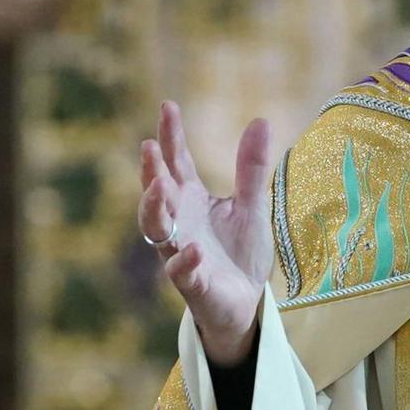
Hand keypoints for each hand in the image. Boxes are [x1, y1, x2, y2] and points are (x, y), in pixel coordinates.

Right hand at [137, 101, 276, 367]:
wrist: (245, 303)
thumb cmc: (240, 253)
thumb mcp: (251, 205)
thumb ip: (251, 168)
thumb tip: (260, 120)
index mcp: (191, 200)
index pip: (177, 163)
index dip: (170, 136)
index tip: (168, 106)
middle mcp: (179, 224)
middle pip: (157, 193)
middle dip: (151, 170)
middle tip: (148, 146)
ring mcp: (181, 252)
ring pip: (157, 230)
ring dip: (154, 209)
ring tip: (159, 187)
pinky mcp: (193, 284)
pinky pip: (182, 272)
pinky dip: (186, 261)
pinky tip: (195, 249)